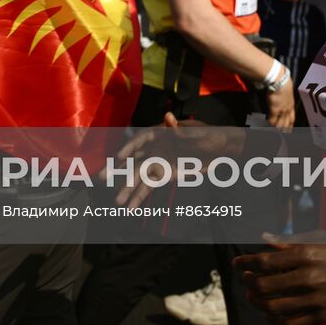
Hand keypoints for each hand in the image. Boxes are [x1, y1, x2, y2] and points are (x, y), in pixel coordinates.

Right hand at [115, 114, 246, 207]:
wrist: (223, 151)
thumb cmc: (211, 135)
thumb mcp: (198, 132)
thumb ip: (180, 129)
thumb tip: (168, 116)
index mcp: (161, 133)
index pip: (141, 139)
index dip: (130, 147)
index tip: (120, 157)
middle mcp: (155, 148)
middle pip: (133, 160)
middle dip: (118, 170)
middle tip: (102, 178)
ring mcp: (159, 163)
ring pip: (139, 177)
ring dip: (128, 189)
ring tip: (117, 202)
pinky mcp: (165, 176)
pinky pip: (149, 187)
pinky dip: (140, 197)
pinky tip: (131, 207)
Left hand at [235, 234, 325, 324]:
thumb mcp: (319, 240)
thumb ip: (289, 242)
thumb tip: (264, 237)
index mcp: (306, 254)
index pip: (263, 261)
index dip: (245, 263)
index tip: (239, 263)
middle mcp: (308, 276)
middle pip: (264, 286)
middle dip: (249, 283)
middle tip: (247, 280)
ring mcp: (316, 299)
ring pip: (273, 307)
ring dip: (258, 302)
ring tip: (255, 296)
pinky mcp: (324, 316)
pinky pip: (291, 324)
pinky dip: (275, 321)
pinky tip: (270, 314)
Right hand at [265, 78, 295, 129]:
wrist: (279, 80)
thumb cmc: (282, 81)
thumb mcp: (286, 88)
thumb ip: (284, 93)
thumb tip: (282, 90)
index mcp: (291, 104)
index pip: (292, 118)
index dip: (290, 124)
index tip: (289, 129)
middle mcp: (287, 109)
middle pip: (287, 123)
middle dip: (285, 130)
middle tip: (283, 135)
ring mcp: (281, 110)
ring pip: (281, 124)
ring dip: (277, 129)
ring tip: (274, 133)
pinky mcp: (274, 110)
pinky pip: (272, 120)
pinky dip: (269, 124)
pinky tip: (266, 125)